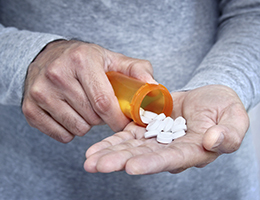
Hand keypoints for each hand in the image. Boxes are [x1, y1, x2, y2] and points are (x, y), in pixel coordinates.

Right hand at [22, 40, 155, 142]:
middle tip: (101, 107)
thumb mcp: (111, 59)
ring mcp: (40, 93)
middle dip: (102, 119)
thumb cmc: (84, 60)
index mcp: (81, 61)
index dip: (118, 119)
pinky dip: (71, 130)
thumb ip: (136, 70)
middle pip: (91, 117)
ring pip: (77, 128)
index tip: (125, 124)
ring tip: (85, 108)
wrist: (47, 57)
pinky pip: (61, 135)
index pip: (103, 102)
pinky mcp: (30, 109)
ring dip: (87, 124)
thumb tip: (154, 88)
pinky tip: (71, 114)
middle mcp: (57, 75)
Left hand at [84, 85, 248, 173]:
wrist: (208, 98)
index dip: (151, 163)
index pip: (170, 159)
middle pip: (143, 157)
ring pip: (131, 148)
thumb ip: (229, 133)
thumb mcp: (234, 117)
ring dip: (110, 153)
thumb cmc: (223, 107)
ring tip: (89, 159)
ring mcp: (157, 140)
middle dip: (120, 161)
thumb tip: (213, 140)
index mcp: (192, 151)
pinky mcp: (147, 128)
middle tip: (96, 165)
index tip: (131, 167)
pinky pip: (128, 135)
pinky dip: (112, 140)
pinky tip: (95, 147)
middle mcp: (171, 150)